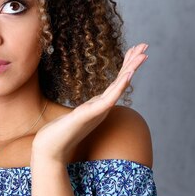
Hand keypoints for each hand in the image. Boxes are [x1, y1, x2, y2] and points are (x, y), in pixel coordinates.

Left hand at [31, 43, 148, 164]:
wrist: (49, 150)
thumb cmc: (60, 134)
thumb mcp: (76, 117)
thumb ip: (86, 110)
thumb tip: (89, 106)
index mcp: (99, 106)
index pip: (116, 82)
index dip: (126, 65)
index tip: (135, 49)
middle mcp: (102, 107)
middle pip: (121, 80)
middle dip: (133, 62)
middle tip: (145, 45)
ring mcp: (98, 111)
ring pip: (118, 87)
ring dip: (130, 70)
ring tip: (142, 55)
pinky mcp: (91, 115)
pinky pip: (108, 99)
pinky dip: (119, 87)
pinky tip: (127, 75)